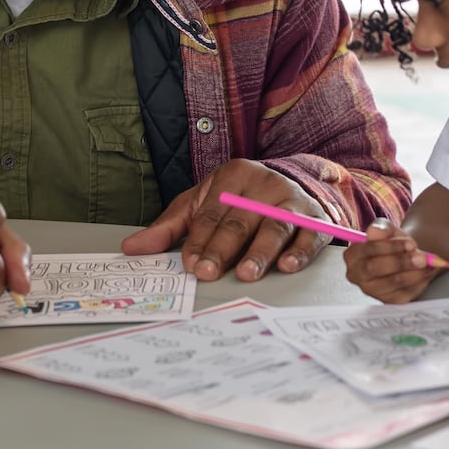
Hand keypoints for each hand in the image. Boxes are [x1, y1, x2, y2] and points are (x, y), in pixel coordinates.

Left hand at [120, 159, 330, 281]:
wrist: (292, 182)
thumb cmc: (241, 198)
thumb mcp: (202, 202)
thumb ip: (170, 226)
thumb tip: (132, 248)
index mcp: (234, 175)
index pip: (212, 213)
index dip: (200, 240)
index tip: (190, 264)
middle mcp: (264, 184)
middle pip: (240, 221)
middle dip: (222, 249)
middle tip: (209, 272)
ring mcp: (291, 201)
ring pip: (274, 229)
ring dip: (261, 253)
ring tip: (247, 272)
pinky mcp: (315, 218)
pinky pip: (309, 236)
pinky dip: (300, 251)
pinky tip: (288, 265)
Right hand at [343, 218, 446, 302]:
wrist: (405, 255)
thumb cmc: (391, 242)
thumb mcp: (388, 230)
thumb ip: (381, 228)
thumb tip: (374, 231)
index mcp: (352, 255)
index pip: (366, 251)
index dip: (389, 247)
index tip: (410, 244)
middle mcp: (357, 275)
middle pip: (374, 269)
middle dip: (400, 262)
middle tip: (421, 257)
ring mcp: (372, 290)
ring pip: (392, 283)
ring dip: (413, 272)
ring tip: (427, 262)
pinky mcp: (388, 300)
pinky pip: (404, 293)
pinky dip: (419, 281)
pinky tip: (427, 272)